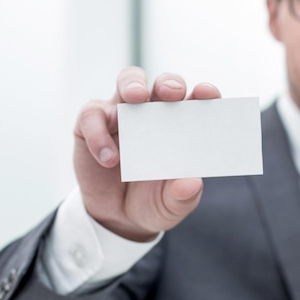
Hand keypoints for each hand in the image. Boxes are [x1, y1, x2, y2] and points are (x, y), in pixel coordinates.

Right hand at [73, 66, 219, 241]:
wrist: (118, 219)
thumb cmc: (154, 200)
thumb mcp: (171, 205)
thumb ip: (182, 196)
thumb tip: (192, 184)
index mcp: (183, 124)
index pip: (198, 99)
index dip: (205, 92)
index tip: (208, 93)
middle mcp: (155, 111)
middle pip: (164, 83)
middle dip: (170, 83)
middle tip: (172, 92)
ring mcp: (123, 114)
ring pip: (128, 81)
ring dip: (133, 85)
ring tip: (137, 98)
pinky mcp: (92, 124)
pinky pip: (92, 115)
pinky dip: (99, 133)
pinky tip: (110, 158)